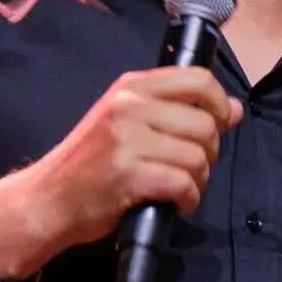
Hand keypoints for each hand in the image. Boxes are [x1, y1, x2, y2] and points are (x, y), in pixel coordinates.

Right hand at [0, 66, 241, 276]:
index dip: (218, 104)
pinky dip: (187, 199)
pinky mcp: (128, 174)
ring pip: (198, 156)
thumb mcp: (128, 122)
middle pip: (205, 123)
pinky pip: (183, 183)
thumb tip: (234, 110)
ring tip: (180, 187)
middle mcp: (129, 105)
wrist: (47, 198)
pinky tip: (174, 203)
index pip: (198, 79)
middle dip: (209, 152)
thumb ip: (177, 110)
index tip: (217, 125)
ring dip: (198, 180)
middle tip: (190, 168)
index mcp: (131, 86)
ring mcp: (128, 139)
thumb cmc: (90, 162)